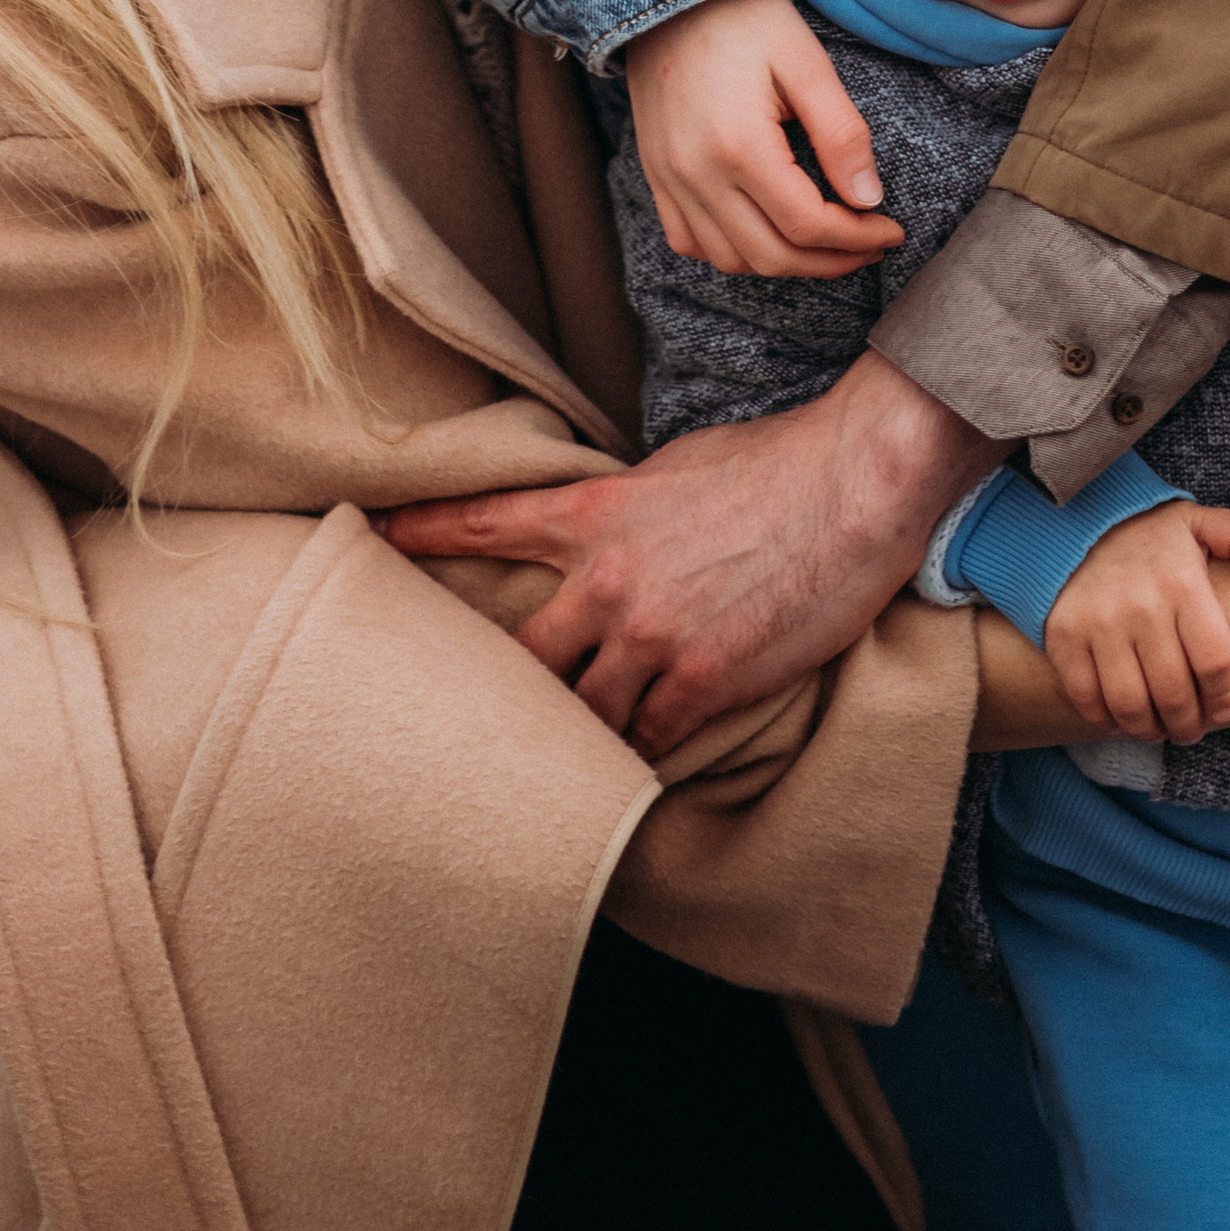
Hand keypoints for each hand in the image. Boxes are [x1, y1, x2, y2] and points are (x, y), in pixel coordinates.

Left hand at [384, 350, 997, 756]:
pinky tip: (637, 767)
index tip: (374, 537)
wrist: (855, 483)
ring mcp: (653, 635)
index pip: (487, 521)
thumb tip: (605, 539)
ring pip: (582, 711)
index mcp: (597, 510)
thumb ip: (624, 510)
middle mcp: (608, 578)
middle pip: (523, 654)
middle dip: (507, 688)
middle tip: (484, 716)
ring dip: (577, 733)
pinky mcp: (705, 679)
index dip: (422, 533)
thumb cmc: (777, 463)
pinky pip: (647, 739)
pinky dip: (639, 752)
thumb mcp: (677, 468)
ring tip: (558, 766)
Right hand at [625, 0, 903, 278]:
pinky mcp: (656, 176)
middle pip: (773, 256)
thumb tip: (869, 198)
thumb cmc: (745, 19)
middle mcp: (697, 175)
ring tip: (827, 246)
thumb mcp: (807, 63)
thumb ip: (841, 132)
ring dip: (785, 263)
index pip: (808, 224)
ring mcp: (670, 180)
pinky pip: (690, 242)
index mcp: (739, 146)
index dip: (858, 238)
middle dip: (832, 261)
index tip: (892, 231)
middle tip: (870, 246)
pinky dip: (732, 253)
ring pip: (731, 260)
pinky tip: (766, 233)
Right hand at [1042, 500, 1229, 742]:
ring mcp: (1097, 623)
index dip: (1224, 699)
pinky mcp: (1063, 636)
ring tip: (1159, 730)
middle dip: (1188, 726)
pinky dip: (1105, 719)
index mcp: (1182, 584)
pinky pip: (1086, 697)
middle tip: (1191, 731)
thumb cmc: (1148, 533)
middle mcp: (1141, 606)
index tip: (1224, 711)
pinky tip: (1120, 718)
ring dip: (1149, 731)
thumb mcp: (1196, 523)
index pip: (1215, 663)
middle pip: (1174, 694)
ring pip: (1131, 704)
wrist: (1074, 521)